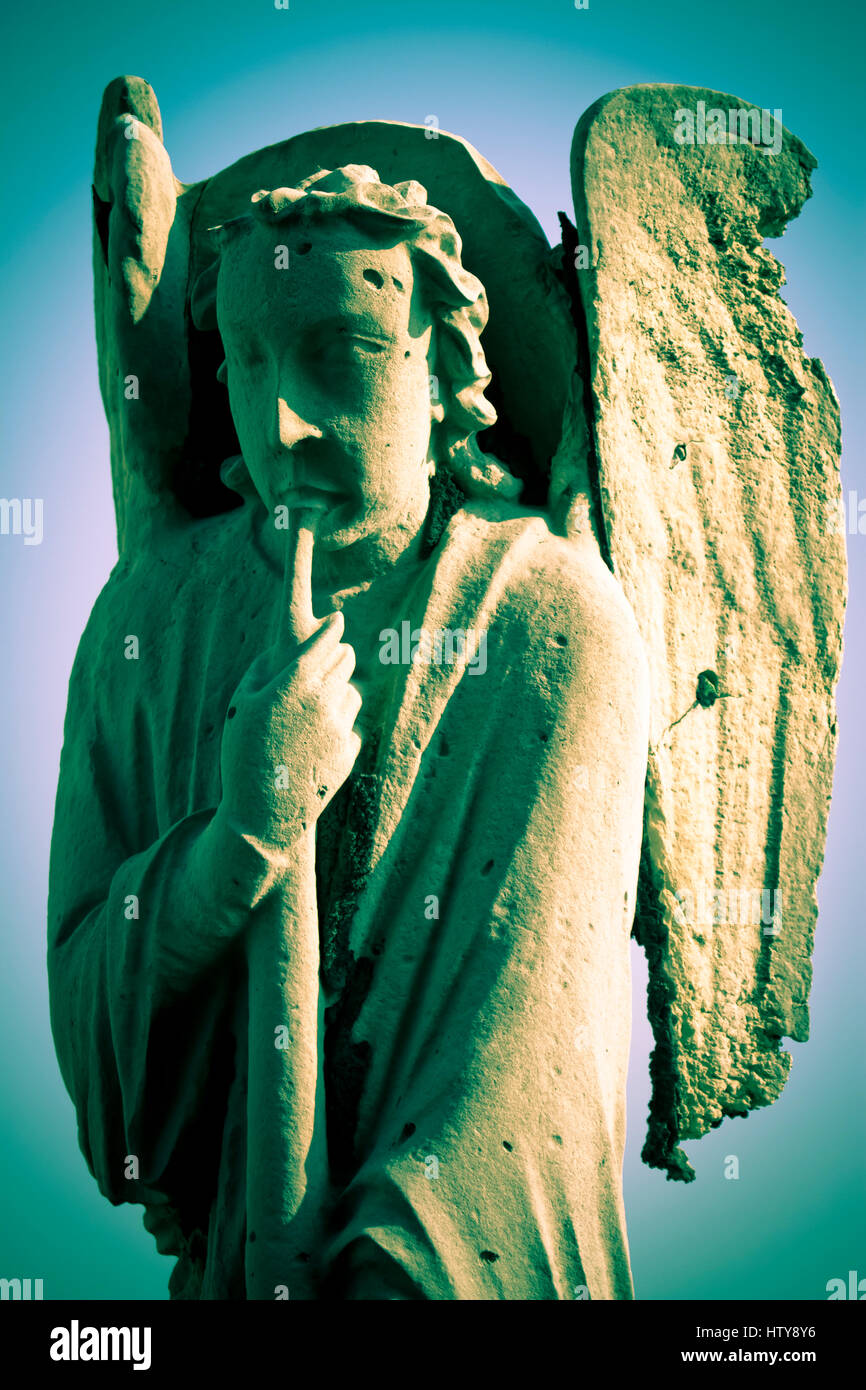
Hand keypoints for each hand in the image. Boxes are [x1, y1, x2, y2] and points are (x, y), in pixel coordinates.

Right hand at [215, 507, 362, 851]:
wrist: (262, 811)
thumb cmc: (243, 754)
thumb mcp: (240, 706)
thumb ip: (261, 673)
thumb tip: (277, 653)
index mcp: (292, 685)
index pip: (324, 642)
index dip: (332, 628)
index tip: (337, 620)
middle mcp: (320, 702)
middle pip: (346, 661)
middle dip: (339, 655)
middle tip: (331, 656)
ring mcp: (339, 727)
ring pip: (354, 692)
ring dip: (341, 691)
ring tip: (319, 705)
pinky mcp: (350, 751)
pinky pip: (353, 725)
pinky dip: (341, 725)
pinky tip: (319, 738)